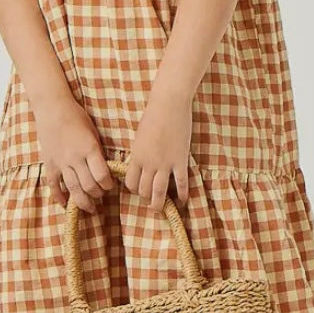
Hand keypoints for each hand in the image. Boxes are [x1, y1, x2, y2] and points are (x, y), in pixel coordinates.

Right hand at [33, 94, 114, 211]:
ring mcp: (61, 163)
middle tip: (101, 196)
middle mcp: (75, 159)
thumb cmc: (76, 117)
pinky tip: (65, 204)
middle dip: (97, 195)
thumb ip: (98, 152)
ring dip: (83, 201)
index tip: (110, 186)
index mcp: (89, 149)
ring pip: (73, 189)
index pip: (102, 176)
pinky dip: (59, 197)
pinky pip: (54, 185)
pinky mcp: (49, 164)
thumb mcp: (93, 132)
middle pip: (89, 186)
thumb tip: (104, 170)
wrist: (52, 108)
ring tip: (90, 208)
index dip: (108, 185)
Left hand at [124, 90, 192, 211]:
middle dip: (146, 197)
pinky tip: (182, 201)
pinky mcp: (180, 160)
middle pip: (144, 190)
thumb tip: (139, 163)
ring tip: (161, 208)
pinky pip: (181, 183)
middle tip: (150, 200)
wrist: (169, 104)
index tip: (138, 189)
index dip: (133, 189)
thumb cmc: (153, 115)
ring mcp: (165, 163)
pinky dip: (182, 194)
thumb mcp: (140, 135)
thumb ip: (139, 152)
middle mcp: (149, 163)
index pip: (130, 182)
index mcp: (137, 156)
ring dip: (159, 203)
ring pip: (159, 191)